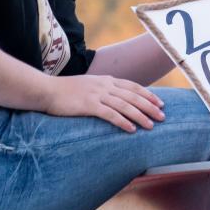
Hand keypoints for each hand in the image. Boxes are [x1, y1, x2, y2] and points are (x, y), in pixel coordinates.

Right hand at [44, 74, 165, 132]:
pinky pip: (110, 114)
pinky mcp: (88, 105)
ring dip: (140, 116)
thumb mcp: (89, 85)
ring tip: (151, 125)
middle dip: (150, 107)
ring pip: (125, 105)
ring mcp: (97, 94)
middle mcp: (104, 86)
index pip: (133, 87)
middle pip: (133, 96)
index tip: (161, 103)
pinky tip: (131, 129)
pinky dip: (122, 121)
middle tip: (163, 116)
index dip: (148, 95)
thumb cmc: (66, 91)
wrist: (46, 90)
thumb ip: (103, 90)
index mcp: (106, 80)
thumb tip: (116, 98)